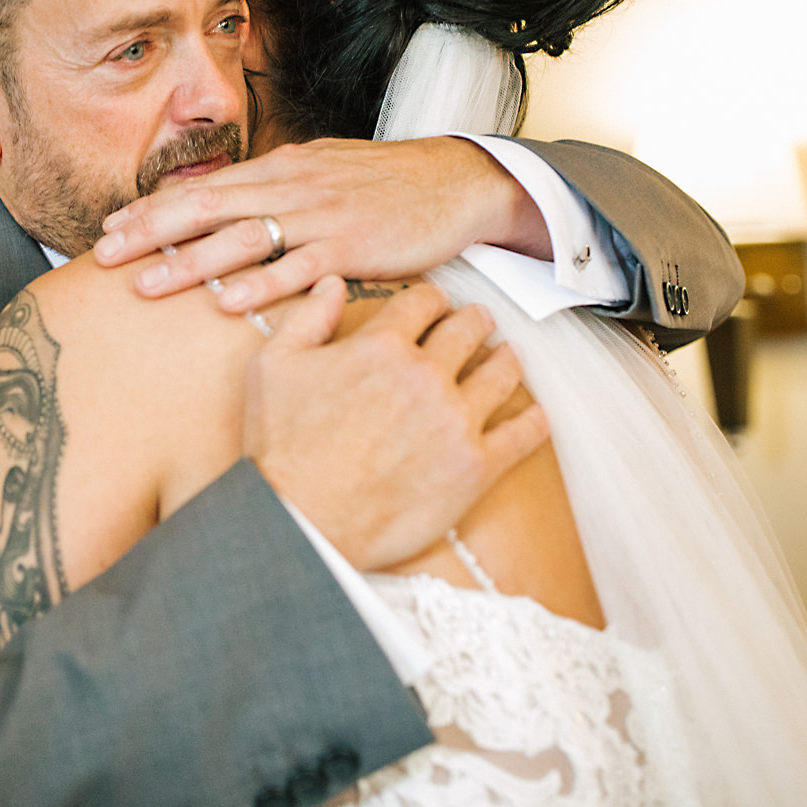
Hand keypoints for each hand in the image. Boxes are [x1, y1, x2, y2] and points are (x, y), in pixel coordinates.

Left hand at [93, 137, 546, 311]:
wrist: (455, 181)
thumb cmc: (384, 185)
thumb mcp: (320, 174)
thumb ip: (272, 191)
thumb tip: (223, 206)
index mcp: (280, 170)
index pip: (202, 188)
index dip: (152, 209)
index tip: (109, 229)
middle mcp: (291, 187)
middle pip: (206, 207)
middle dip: (150, 232)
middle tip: (103, 255)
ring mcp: (321, 217)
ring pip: (242, 238)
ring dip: (190, 262)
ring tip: (146, 285)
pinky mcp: (352, 247)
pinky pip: (298, 269)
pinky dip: (261, 286)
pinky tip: (226, 304)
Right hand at [242, 276, 548, 571]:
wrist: (301, 522)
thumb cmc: (279, 448)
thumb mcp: (272, 367)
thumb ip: (307, 318)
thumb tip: (331, 284)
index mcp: (381, 347)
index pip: (424, 302)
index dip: (432, 298)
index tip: (436, 304)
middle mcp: (426, 376)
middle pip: (468, 330)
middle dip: (475, 320)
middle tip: (479, 322)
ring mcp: (456, 421)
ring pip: (502, 373)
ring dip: (506, 359)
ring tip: (508, 357)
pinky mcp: (475, 467)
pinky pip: (523, 434)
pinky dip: (533, 420)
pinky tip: (534, 415)